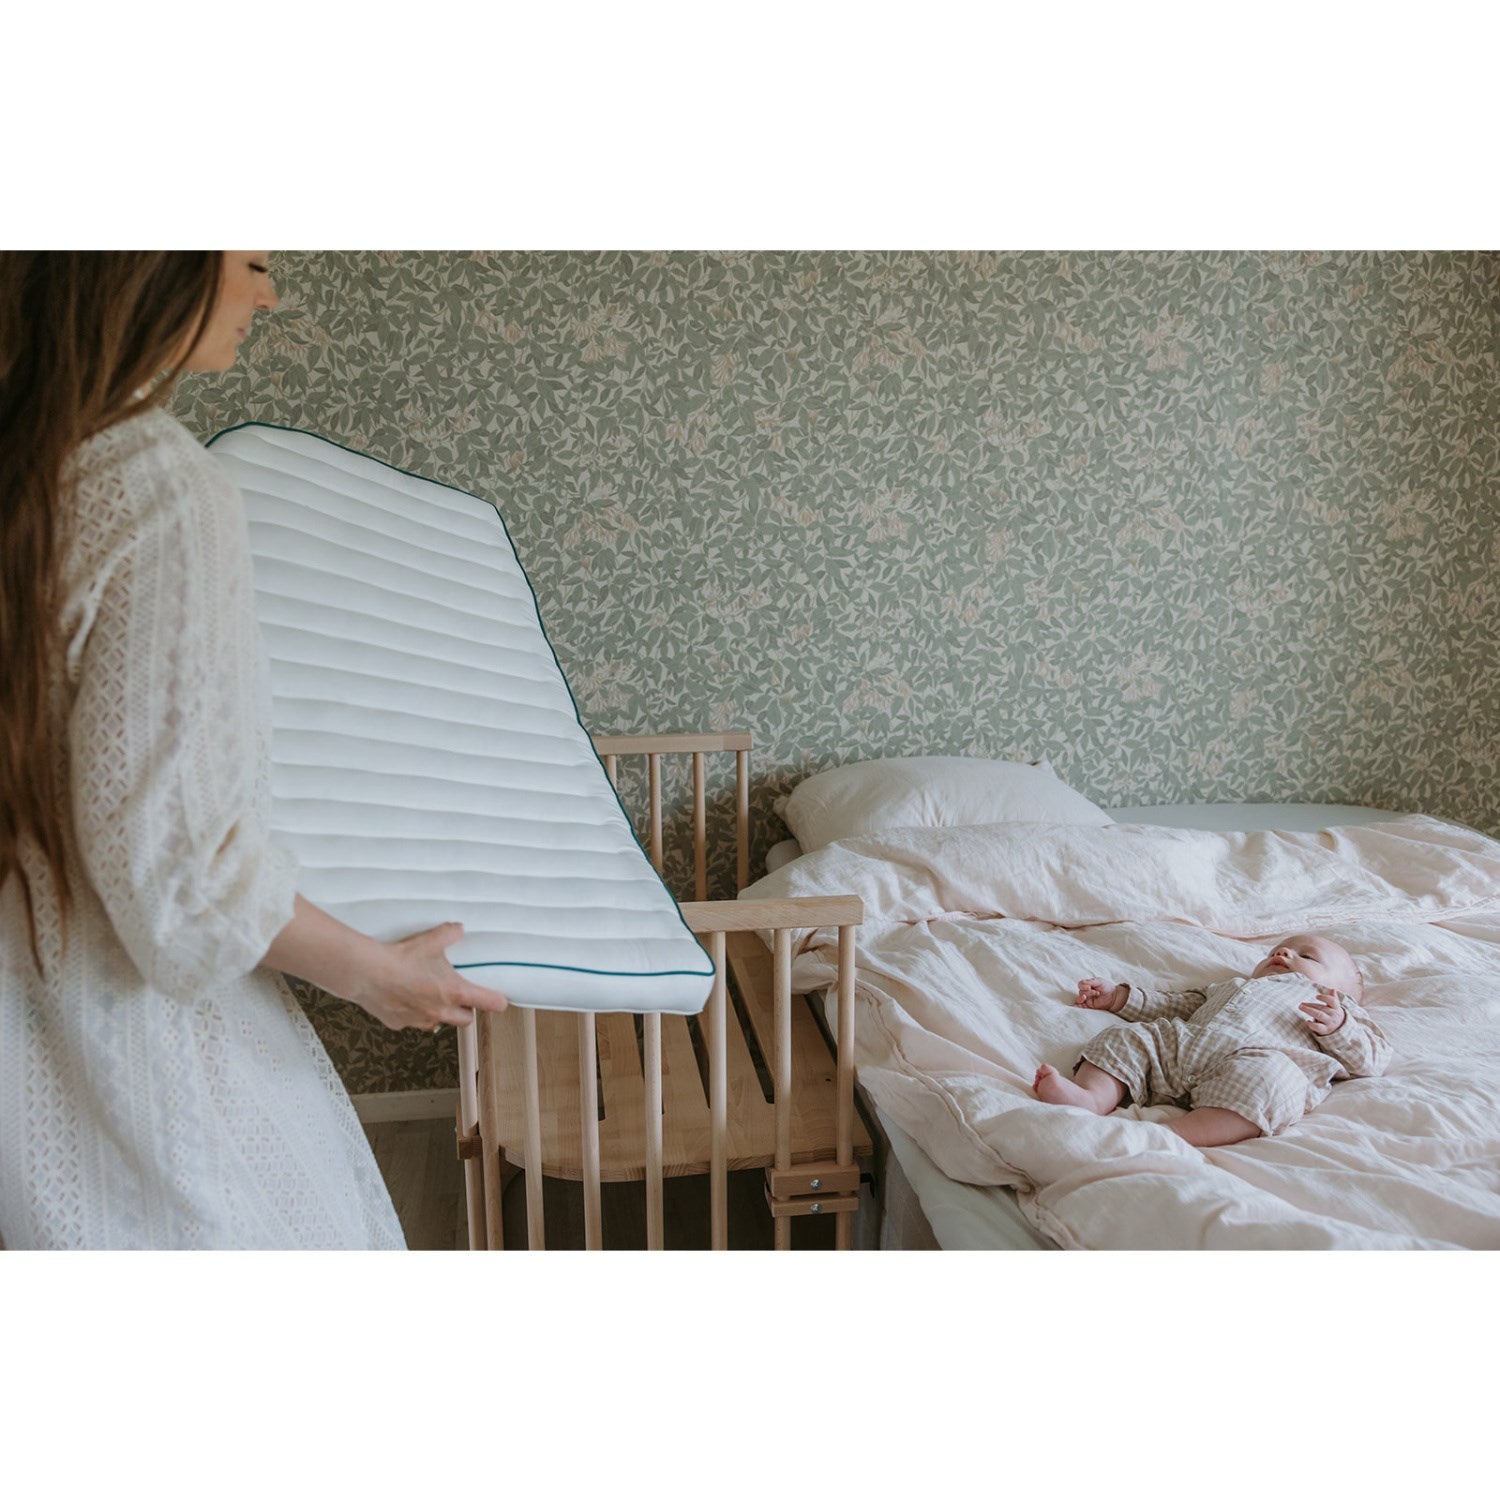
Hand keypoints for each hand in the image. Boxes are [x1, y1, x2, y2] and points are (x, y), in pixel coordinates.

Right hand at [353, 922, 509, 1032]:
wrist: (367, 973)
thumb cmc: (401, 958)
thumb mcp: (431, 940)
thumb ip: (450, 934)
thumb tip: (459, 929)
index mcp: (454, 992)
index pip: (488, 1003)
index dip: (498, 1002)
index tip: (502, 1001)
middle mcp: (440, 1011)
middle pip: (465, 1019)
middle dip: (467, 1010)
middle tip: (461, 996)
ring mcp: (419, 1020)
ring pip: (438, 1023)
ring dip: (440, 1013)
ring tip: (430, 996)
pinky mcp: (399, 1024)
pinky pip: (413, 1022)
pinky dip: (413, 1013)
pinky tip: (404, 998)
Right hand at [1076, 977, 1125, 1011]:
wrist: (1115, 997)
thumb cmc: (1107, 987)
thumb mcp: (1100, 981)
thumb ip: (1091, 981)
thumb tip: (1082, 982)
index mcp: (1088, 985)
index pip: (1080, 984)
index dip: (1082, 986)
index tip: (1089, 987)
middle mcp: (1086, 992)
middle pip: (1080, 992)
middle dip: (1087, 992)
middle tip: (1096, 992)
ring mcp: (1087, 1000)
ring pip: (1079, 999)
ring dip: (1081, 998)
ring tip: (1085, 997)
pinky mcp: (1089, 1006)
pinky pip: (1080, 1006)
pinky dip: (1077, 1006)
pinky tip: (1077, 1006)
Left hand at [1299, 985, 1344, 1035]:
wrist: (1339, 1029)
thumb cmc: (1333, 1014)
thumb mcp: (1335, 1007)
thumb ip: (1333, 998)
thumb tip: (1333, 989)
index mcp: (1336, 1008)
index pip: (1333, 1001)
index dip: (1325, 998)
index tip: (1316, 996)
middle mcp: (1333, 1015)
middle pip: (1322, 1008)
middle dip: (1310, 1005)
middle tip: (1300, 1003)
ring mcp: (1330, 1023)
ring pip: (1319, 1015)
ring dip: (1309, 1010)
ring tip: (1300, 1007)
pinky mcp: (1325, 1030)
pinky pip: (1318, 1027)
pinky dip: (1312, 1024)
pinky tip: (1307, 1021)